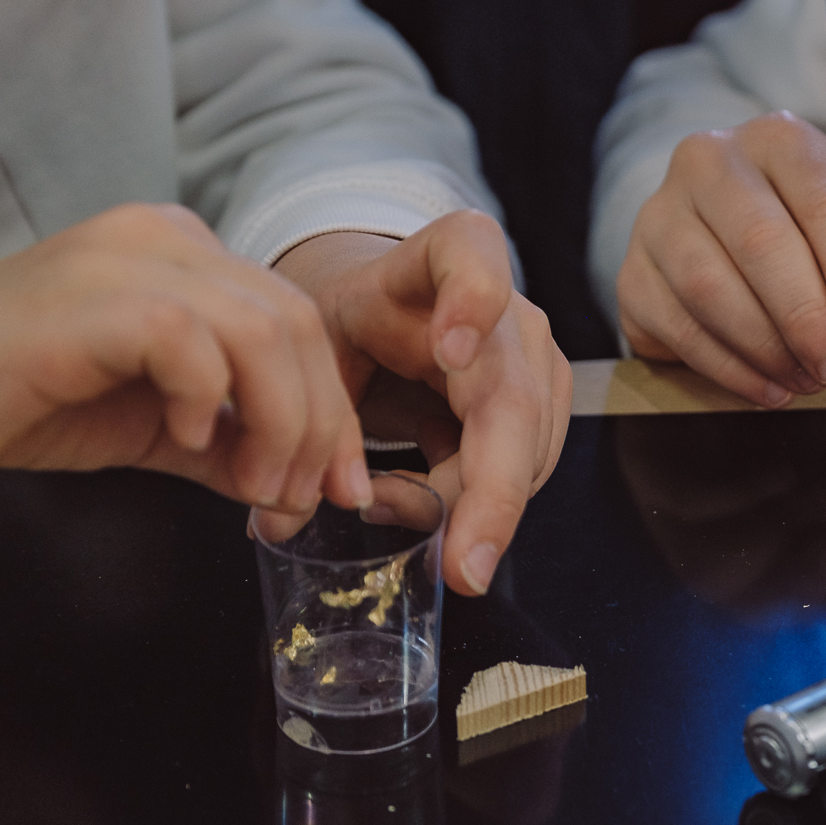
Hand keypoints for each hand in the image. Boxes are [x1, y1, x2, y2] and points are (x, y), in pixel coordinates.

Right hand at [0, 204, 371, 513]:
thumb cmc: (22, 402)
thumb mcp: (154, 426)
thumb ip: (230, 444)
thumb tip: (304, 487)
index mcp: (186, 253)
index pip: (299, 322)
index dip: (335, 409)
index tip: (342, 485)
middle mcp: (164, 236)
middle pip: (298, 322)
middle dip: (320, 423)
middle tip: (300, 497)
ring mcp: (126, 257)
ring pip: (263, 330)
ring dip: (279, 422)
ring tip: (253, 484)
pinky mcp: (91, 296)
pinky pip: (190, 341)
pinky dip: (205, 399)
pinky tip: (181, 438)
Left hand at [271, 213, 571, 596]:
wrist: (389, 313)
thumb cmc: (350, 323)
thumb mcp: (316, 345)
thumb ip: (306, 421)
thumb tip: (278, 523)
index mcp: (443, 257)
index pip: (472, 256)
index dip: (471, 302)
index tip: (448, 353)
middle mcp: (508, 307)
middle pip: (512, 401)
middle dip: (490, 492)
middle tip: (461, 568)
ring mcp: (538, 360)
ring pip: (525, 456)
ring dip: (466, 510)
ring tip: (386, 508)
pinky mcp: (547, 405)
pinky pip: (523, 473)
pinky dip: (473, 507)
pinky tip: (421, 501)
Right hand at [616, 111, 825, 406]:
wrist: (710, 233)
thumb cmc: (793, 234)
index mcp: (776, 141)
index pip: (818, 192)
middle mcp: (709, 163)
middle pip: (759, 240)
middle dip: (807, 315)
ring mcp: (660, 217)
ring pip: (711, 287)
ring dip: (769, 347)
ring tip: (809, 379)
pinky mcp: (634, 275)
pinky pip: (680, 329)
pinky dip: (731, 368)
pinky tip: (770, 387)